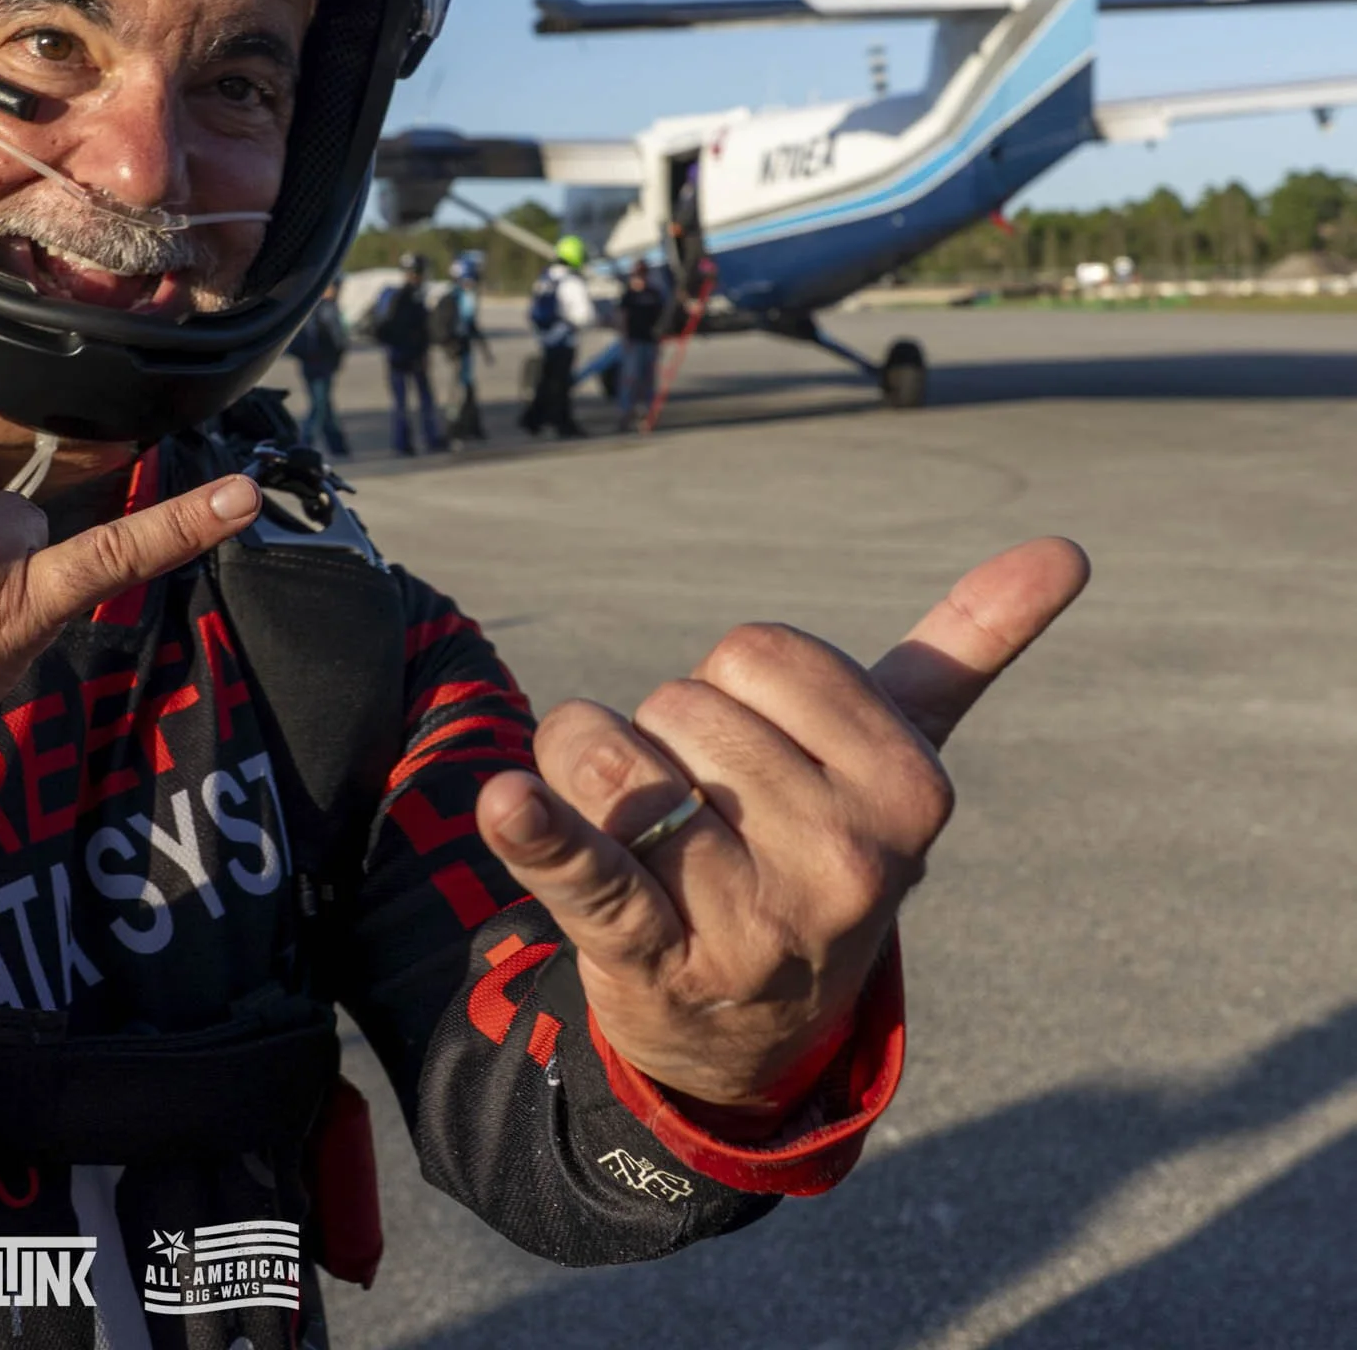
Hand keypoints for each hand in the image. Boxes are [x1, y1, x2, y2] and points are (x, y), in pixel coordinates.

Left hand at [475, 538, 1089, 1113]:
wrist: (751, 1027)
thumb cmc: (814, 849)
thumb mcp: (898, 760)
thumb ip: (968, 649)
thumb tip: (1067, 547)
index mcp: (910, 792)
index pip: (758, 649)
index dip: (736, 687)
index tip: (767, 755)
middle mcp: (843, 861)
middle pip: (679, 701)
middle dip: (670, 738)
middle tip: (708, 817)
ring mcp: (750, 918)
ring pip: (609, 757)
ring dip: (591, 777)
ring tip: (643, 843)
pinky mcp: (651, 958)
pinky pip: (586, 874)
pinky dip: (538, 837)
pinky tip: (507, 804)